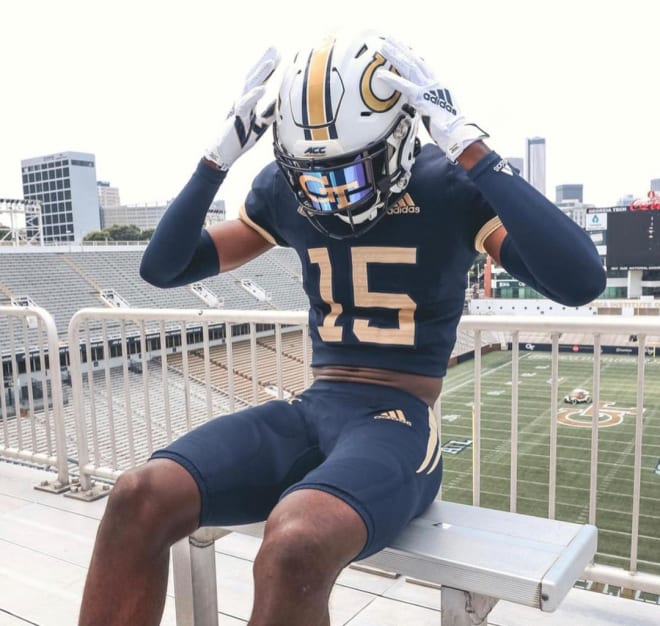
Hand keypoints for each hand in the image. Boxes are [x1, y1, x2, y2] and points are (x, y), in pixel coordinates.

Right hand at [205, 47, 279, 170]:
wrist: (225, 152)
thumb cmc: (241, 137)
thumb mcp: (261, 124)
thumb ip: (270, 112)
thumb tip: (281, 103)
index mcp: (249, 100)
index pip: (261, 80)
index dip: (270, 68)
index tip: (281, 55)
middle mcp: (243, 99)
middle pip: (254, 76)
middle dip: (265, 61)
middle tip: (275, 46)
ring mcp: (239, 106)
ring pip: (250, 85)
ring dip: (261, 72)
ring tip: (272, 61)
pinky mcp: (237, 117)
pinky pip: (246, 104)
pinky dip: (254, 95)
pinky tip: (263, 88)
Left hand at [376, 38, 487, 161]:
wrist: (456, 132)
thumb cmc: (449, 127)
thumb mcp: (439, 109)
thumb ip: (429, 102)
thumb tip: (421, 102)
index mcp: (439, 85)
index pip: (424, 65)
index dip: (412, 56)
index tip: (403, 47)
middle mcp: (434, 83)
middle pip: (415, 61)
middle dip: (402, 49)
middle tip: (389, 40)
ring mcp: (428, 89)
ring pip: (409, 68)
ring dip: (395, 56)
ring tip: (384, 48)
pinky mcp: (421, 98)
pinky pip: (404, 86)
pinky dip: (392, 80)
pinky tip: (381, 74)